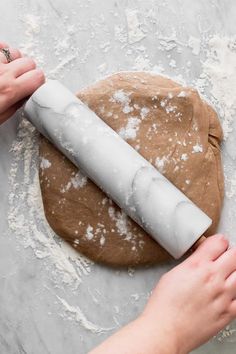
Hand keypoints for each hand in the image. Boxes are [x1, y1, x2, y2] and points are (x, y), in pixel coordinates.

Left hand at [0, 41, 44, 124]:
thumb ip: (15, 105)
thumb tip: (24, 97)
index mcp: (9, 90)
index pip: (38, 77)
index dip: (38, 82)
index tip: (33, 86)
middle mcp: (3, 73)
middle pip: (30, 62)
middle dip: (28, 71)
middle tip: (21, 80)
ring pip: (15, 52)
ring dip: (14, 60)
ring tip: (7, 70)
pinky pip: (1, 44)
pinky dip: (2, 51)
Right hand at [91, 235, 235, 353]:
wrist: (166, 330)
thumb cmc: (164, 305)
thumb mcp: (173, 273)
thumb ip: (192, 263)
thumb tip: (200, 259)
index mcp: (197, 265)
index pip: (220, 242)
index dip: (218, 243)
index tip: (216, 247)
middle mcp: (213, 277)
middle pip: (235, 255)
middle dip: (229, 255)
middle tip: (222, 261)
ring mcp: (223, 295)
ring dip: (233, 273)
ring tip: (224, 278)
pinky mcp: (228, 312)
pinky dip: (235, 294)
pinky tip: (227, 294)